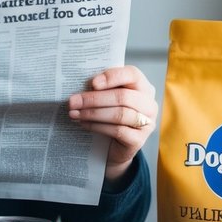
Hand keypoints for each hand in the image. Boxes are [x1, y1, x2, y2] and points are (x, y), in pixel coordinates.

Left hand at [67, 65, 157, 183]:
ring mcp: (146, 123)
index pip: (132, 74)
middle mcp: (149, 104)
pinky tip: (83, 124)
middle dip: (94, 99)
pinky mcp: (139, 140)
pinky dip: (97, 126)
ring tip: (74, 113)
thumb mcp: (108, 99)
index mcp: (142, 87)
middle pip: (123, 97)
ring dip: (93, 113)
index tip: (93, 83)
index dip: (112, 77)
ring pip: (119, 114)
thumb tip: (79, 85)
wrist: (114, 147)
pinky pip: (117, 131)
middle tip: (72, 101)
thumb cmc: (110, 116)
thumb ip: (101, 89)